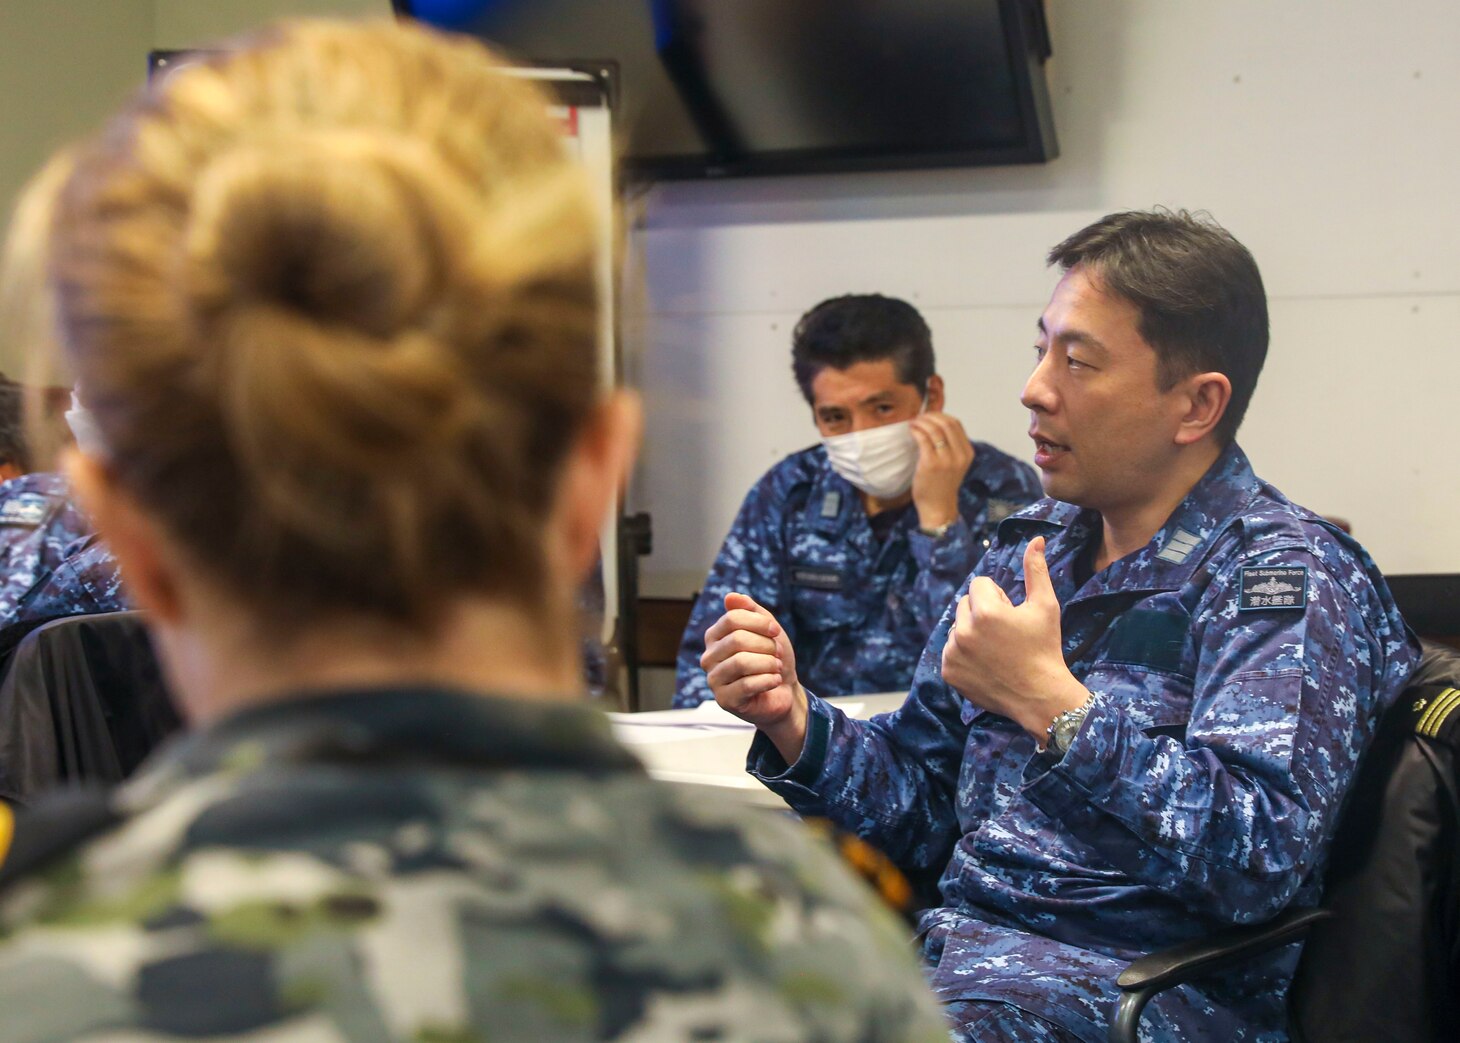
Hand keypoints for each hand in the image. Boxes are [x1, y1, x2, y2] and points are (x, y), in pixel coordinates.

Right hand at [701, 592, 808, 762]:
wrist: (783, 692)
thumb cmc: (772, 658)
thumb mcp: (766, 630)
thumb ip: (750, 611)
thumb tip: (730, 596)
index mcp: (714, 637)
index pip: (732, 618)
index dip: (758, 622)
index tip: (775, 631)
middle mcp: (708, 657)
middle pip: (737, 640)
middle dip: (765, 645)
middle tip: (777, 654)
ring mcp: (714, 680)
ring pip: (741, 662)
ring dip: (768, 663)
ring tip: (776, 668)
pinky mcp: (724, 700)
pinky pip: (748, 684)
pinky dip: (769, 680)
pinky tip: (775, 681)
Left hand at [909, 412, 974, 530]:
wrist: (938, 507)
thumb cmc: (942, 485)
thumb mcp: (954, 464)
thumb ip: (951, 446)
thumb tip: (935, 424)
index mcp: (967, 453)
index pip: (956, 424)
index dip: (941, 416)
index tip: (929, 416)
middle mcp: (959, 455)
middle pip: (946, 423)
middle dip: (930, 416)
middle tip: (919, 418)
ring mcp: (946, 460)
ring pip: (934, 429)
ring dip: (921, 422)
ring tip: (913, 423)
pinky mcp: (930, 464)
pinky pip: (923, 439)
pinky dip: (916, 431)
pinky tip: (911, 431)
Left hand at [940, 537, 1090, 740]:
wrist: (1041, 697)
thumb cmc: (1045, 648)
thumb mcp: (1045, 606)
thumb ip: (1036, 570)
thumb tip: (1036, 538)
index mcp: (985, 611)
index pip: (979, 585)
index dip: (998, 598)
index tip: (1011, 616)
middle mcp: (963, 630)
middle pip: (965, 605)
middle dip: (982, 613)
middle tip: (1005, 635)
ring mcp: (952, 653)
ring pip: (956, 628)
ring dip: (971, 633)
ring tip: (996, 651)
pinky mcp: (948, 671)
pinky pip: (950, 651)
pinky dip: (964, 655)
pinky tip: (986, 665)